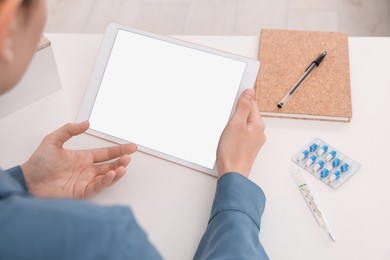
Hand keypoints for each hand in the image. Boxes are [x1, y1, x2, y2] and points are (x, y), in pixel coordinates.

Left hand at [21, 121, 136, 198]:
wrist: (28, 181)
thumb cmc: (38, 163)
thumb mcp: (53, 140)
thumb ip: (69, 130)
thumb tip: (86, 123)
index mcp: (83, 158)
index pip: (106, 153)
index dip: (119, 150)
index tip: (131, 147)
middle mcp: (87, 170)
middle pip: (110, 165)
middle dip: (121, 160)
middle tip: (128, 157)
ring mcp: (85, 181)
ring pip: (107, 176)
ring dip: (117, 171)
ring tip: (123, 166)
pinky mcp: (82, 192)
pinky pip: (98, 186)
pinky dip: (107, 181)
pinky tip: (112, 174)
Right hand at [216, 89, 265, 177]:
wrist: (232, 173)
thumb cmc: (233, 152)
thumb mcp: (236, 124)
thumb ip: (243, 106)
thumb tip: (249, 92)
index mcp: (258, 124)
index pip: (251, 104)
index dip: (241, 100)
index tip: (233, 98)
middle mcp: (258, 132)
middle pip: (247, 114)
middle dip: (235, 114)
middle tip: (227, 122)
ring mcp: (253, 141)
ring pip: (243, 125)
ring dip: (233, 125)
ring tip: (227, 133)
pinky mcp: (246, 148)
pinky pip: (240, 134)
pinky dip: (233, 134)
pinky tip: (227, 139)